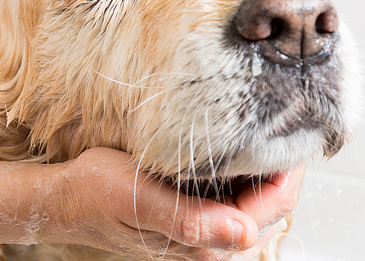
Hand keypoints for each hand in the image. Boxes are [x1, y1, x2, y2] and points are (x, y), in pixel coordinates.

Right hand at [49, 148, 301, 260]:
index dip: (290, 170)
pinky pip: (233, 195)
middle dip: (283, 166)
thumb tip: (245, 234)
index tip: (299, 131)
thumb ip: (192, 221)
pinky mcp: (192, 216)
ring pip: (254, 199)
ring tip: (271, 127)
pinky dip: (243, 170)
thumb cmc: (96, 196)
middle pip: (270, 205)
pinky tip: (238, 146)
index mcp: (203, 244)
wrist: (66, 198)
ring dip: (264, 167)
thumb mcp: (140, 200)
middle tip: (290, 120)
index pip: (271, 207)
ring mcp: (202, 230)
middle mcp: (209, 243)